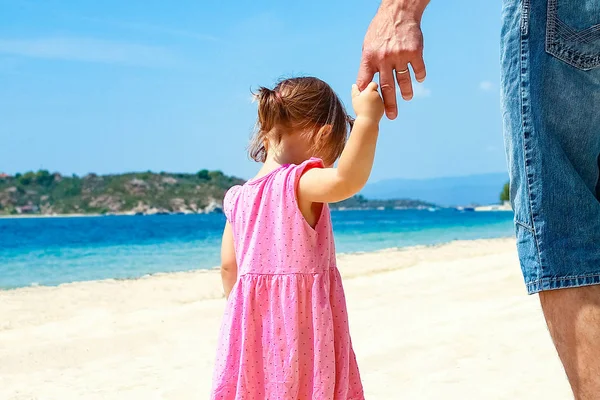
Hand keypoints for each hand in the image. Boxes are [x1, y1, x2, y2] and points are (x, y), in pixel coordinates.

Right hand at [351, 82, 383, 122]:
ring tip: (366, 108)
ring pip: (377, 99)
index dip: (369, 87)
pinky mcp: (382, 109)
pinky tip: (369, 111)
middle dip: (370, 94)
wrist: (368, 121)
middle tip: (363, 101)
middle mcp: (378, 95)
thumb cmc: (360, 109)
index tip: (365, 91)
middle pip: (375, 91)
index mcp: (371, 91)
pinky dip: (375, 107)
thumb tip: (354, 85)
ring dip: (373, 101)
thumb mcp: (354, 98)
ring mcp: (381, 102)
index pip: (373, 84)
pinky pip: (379, 106)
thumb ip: (354, 90)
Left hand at [357, 3, 426, 119]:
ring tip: (406, 98)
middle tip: (391, 116)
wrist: (399, 11)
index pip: (366, 81)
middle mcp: (384, 58)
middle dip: (388, 104)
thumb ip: (368, 64)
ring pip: (403, 80)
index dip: (366, 96)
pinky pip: (418, 69)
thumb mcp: (368, 44)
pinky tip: (419, 79)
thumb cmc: (381, 29)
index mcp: (370, 57)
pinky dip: (419, 75)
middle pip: (386, 87)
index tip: (368, 108)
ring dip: (405, 92)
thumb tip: (364, 84)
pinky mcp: (414, 52)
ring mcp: (400, 55)